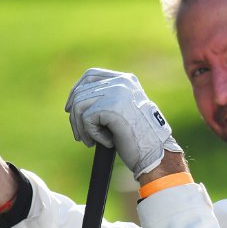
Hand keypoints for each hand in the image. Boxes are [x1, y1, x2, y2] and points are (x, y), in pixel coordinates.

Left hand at [65, 69, 181, 179]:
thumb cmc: (140, 137)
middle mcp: (121, 82)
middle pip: (81, 92)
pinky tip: (107, 142)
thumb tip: (74, 100)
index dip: (76, 90)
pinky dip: (92, 134)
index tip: (70, 108)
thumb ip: (106, 99)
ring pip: (79, 106)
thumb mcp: (123, 111)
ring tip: (90, 141)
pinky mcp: (110, 107)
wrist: (155, 152)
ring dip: (81, 128)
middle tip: (80, 136)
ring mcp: (116, 93)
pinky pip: (86, 119)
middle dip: (75, 117)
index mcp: (126, 80)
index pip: (91, 75)